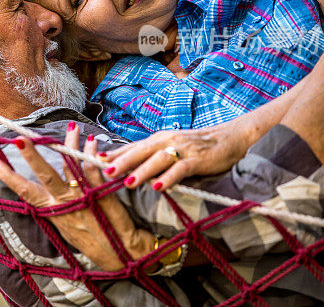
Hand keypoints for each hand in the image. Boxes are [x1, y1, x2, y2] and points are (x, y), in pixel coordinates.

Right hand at [0, 123, 153, 270]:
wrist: (120, 252)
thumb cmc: (90, 237)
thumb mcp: (65, 224)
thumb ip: (54, 205)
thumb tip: (38, 187)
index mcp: (52, 211)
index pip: (26, 191)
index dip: (9, 177)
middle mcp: (65, 203)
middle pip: (45, 175)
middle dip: (31, 156)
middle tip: (19, 138)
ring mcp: (83, 197)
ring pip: (71, 166)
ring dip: (69, 144)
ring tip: (71, 127)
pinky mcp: (101, 194)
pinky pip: (93, 169)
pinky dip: (92, 153)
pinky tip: (92, 142)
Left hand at [99, 121, 254, 190]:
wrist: (230, 137)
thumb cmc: (197, 146)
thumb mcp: (171, 149)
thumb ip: (152, 158)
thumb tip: (129, 168)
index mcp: (157, 139)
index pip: (131, 147)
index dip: (113, 154)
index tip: (93, 160)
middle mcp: (166, 141)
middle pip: (139, 151)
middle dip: (121, 161)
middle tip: (103, 171)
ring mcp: (182, 149)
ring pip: (157, 160)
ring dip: (141, 171)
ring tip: (126, 182)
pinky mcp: (197, 159)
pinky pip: (180, 169)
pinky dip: (169, 178)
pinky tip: (158, 187)